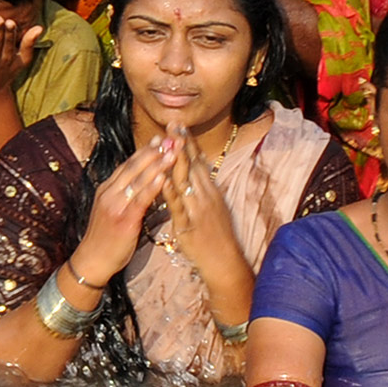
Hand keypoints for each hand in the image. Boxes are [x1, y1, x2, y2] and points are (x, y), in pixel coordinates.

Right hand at [72, 140, 178, 285]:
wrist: (93, 261)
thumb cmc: (106, 238)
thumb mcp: (112, 210)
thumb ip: (124, 196)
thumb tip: (141, 182)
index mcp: (107, 189)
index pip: (127, 165)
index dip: (144, 151)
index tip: (160, 139)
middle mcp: (109, 193)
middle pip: (133, 167)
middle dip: (153, 151)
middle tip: (171, 138)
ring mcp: (115, 205)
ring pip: (138, 179)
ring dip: (157, 164)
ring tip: (173, 152)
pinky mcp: (123, 220)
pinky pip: (140, 200)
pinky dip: (153, 187)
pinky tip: (165, 177)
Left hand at [159, 126, 243, 278]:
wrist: (225, 263)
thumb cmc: (218, 239)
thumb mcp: (214, 209)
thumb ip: (204, 191)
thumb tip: (196, 173)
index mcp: (211, 192)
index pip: (199, 162)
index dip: (189, 143)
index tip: (180, 125)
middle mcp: (206, 197)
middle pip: (193, 166)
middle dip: (182, 143)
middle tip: (173, 123)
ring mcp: (198, 210)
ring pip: (186, 181)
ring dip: (175, 160)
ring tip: (166, 141)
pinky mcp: (189, 225)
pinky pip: (178, 206)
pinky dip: (170, 191)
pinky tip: (162, 178)